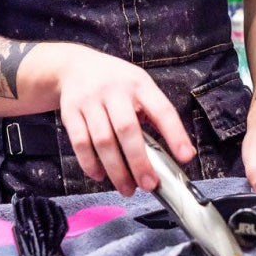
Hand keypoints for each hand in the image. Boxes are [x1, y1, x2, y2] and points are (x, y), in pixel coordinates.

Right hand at [57, 46, 195, 196]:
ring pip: (103, 140)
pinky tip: (100, 175)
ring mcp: (89, 100)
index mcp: (139, 84)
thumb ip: (155, 115)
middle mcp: (114, 90)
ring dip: (116, 170)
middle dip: (139, 162)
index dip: (175, 134)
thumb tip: (178, 153)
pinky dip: (90, 163)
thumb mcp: (139, 87)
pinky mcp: (70, 112)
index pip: (161, 110)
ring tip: (127, 188)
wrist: (74, 66)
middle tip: (148, 185)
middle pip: (127, 129)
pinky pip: (80, 143)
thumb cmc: (115, 83)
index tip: (185, 157)